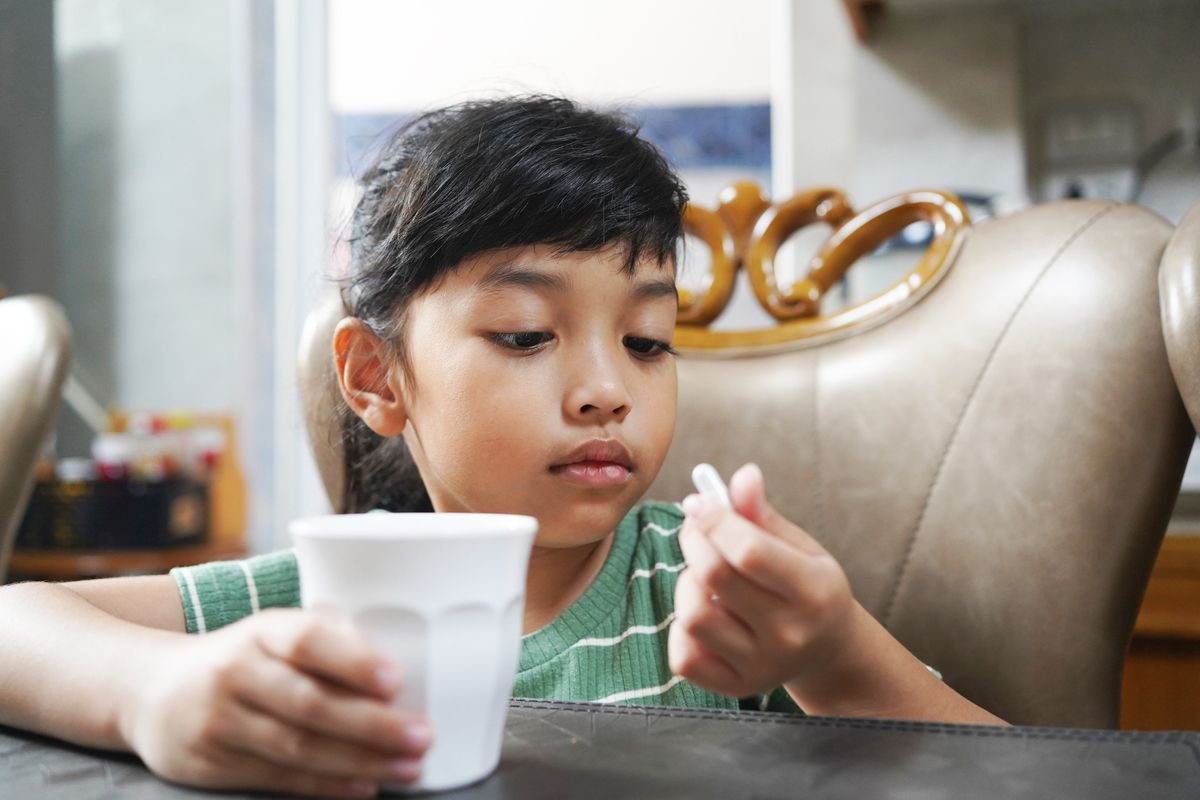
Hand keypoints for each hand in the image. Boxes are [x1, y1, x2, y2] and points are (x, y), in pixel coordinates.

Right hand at [123, 608, 431, 797]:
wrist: (152, 690)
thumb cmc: (242, 657)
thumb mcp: (274, 633)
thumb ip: (329, 639)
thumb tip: (396, 665)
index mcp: (261, 631)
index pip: (307, 640)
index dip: (352, 660)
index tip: (396, 679)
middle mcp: (235, 673)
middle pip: (309, 703)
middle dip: (372, 724)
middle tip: (421, 735)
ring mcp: (218, 722)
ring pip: (297, 747)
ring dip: (360, 761)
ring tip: (408, 766)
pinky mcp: (209, 764)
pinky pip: (277, 778)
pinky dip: (325, 785)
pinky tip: (365, 785)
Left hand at [669, 463, 855, 699]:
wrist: (827, 649)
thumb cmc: (807, 585)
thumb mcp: (799, 546)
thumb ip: (763, 514)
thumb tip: (742, 475)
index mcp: (814, 592)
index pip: (749, 551)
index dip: (714, 519)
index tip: (700, 501)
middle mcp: (789, 635)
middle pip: (714, 577)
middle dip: (694, 539)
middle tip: (696, 528)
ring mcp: (761, 667)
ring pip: (692, 615)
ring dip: (687, 582)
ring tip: (704, 574)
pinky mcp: (735, 687)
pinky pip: (683, 656)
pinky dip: (681, 628)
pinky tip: (703, 610)